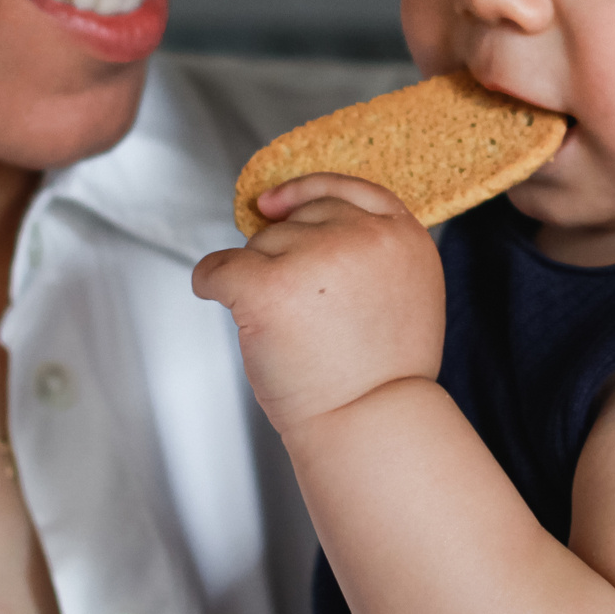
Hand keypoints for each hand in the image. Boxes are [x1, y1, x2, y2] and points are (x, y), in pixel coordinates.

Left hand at [192, 174, 446, 436]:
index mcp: (403, 237)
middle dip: (284, 256)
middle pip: (298, 219)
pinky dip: (209, 282)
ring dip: (258, 279)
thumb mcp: (404, 296)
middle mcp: (363, 237)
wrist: (370, 425)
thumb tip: (309, 226)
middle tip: (299, 314)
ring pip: (259, 244)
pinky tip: (220, 300)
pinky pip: (218, 266)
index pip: (348, 188)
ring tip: (289, 332)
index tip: (274, 202)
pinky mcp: (270, 285)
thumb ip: (371, 255)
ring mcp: (316, 257)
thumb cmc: (382, 379)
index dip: (306, 192)